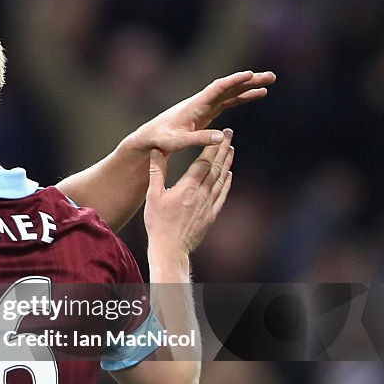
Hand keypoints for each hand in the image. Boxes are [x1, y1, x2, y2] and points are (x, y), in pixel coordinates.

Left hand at [126, 71, 273, 153]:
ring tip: (270, 81)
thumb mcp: (178, 141)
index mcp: (195, 105)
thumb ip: (198, 138)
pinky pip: (230, 100)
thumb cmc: (162, 139)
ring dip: (250, 86)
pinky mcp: (208, 111)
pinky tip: (258, 94)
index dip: (233, 81)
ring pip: (231, 92)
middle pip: (229, 87)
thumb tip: (221, 136)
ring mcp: (206, 105)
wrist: (151, 137)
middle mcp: (202, 101)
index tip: (249, 74)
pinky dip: (243, 96)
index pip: (216, 89)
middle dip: (249, 80)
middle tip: (271, 76)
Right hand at [144, 130, 233, 257]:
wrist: (170, 248)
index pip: (203, 162)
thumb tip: (156, 151)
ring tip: (231, 150)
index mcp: (187, 188)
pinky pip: (222, 196)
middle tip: (230, 135)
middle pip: (216, 168)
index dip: (212, 147)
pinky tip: (229, 176)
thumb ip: (156, 172)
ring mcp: (208, 205)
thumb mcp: (152, 196)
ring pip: (221, 180)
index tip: (219, 135)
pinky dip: (226, 184)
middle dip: (223, 150)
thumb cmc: (158, 223)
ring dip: (227, 163)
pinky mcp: (211, 215)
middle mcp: (201, 194)